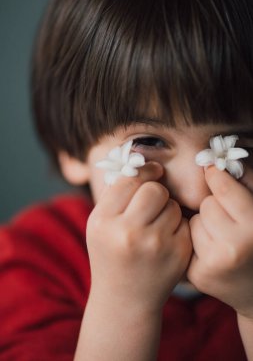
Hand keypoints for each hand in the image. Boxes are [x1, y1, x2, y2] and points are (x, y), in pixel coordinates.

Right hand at [87, 162, 191, 313]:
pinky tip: (165, 242)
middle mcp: (127, 233)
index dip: (144, 170)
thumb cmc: (110, 254)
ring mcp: (155, 246)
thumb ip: (115, 193)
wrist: (124, 300)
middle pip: (155, 189)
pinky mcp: (177, 255)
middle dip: (156, 192)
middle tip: (152, 203)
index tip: (153, 171)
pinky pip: (185, 223)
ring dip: (167, 211)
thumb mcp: (99, 224)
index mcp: (102, 222)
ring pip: (173, 206)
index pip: (129, 179)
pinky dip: (177, 227)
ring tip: (155, 229)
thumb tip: (141, 162)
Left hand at [187, 165, 252, 317]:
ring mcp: (213, 263)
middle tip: (229, 221)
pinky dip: (196, 241)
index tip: (212, 171)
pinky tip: (211, 251)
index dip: (217, 177)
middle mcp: (234, 248)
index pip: (225, 189)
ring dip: (204, 224)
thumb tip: (214, 162)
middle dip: (215, 207)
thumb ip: (243, 184)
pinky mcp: (197, 274)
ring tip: (221, 238)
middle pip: (207, 205)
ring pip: (193, 221)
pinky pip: (186, 239)